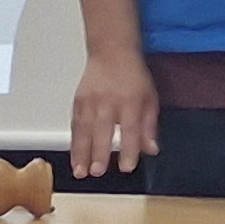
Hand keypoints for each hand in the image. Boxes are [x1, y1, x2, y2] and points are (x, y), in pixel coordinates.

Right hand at [71, 49, 160, 177]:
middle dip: (99, 152)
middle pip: (103, 129)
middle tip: (97, 172)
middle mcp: (108, 100)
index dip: (129, 149)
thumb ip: (149, 126)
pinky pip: (75, 125)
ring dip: (81, 152)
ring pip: (84, 129)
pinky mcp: (78, 101)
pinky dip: (73, 143)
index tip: (127, 167)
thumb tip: (151, 150)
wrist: (111, 51)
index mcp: (130, 100)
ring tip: (80, 172)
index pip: (130, 128)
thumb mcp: (150, 98)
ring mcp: (90, 100)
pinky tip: (74, 158)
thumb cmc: (133, 76)